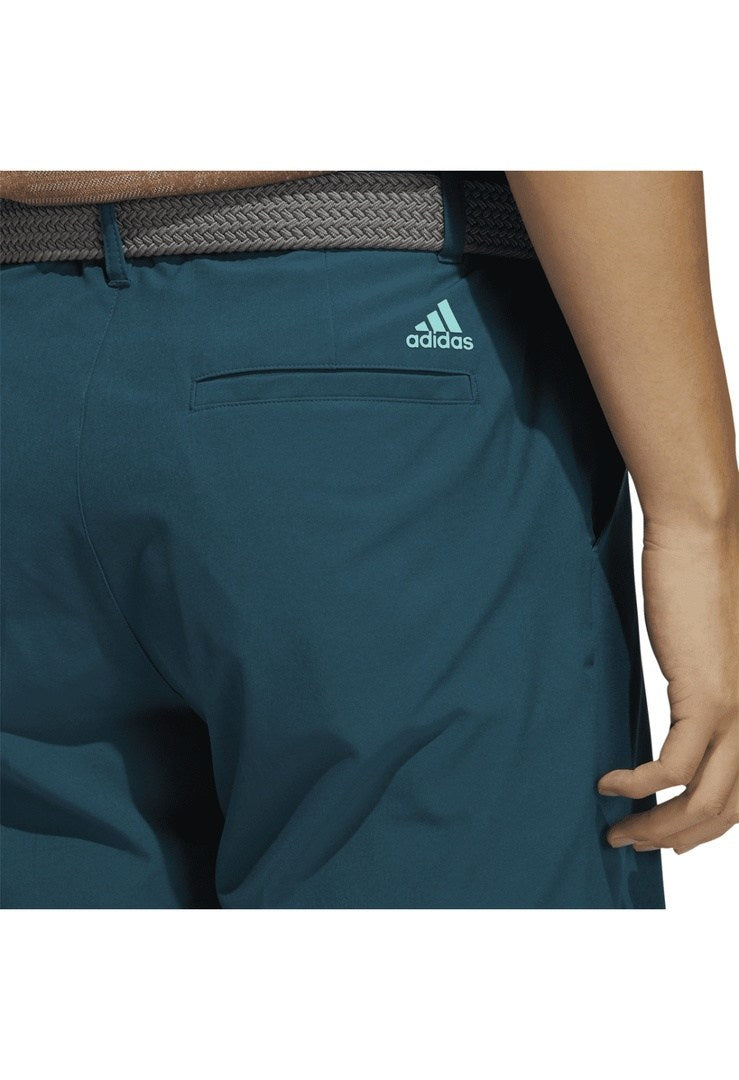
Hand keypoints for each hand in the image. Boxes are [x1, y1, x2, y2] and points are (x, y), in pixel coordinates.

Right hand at [598, 507, 737, 853]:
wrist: (703, 533)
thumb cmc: (700, 577)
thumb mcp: (703, 644)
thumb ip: (699, 683)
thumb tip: (675, 708)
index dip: (707, 828)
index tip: (670, 840)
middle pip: (724, 809)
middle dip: (677, 838)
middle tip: (633, 844)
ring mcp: (736, 709)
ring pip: (703, 800)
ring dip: (657, 826)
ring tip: (619, 832)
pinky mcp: (708, 696)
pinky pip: (670, 767)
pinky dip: (638, 785)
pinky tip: (609, 783)